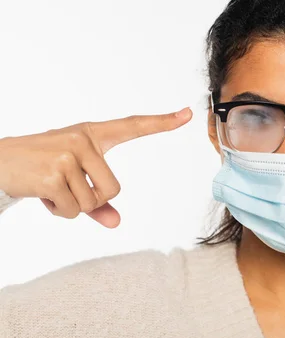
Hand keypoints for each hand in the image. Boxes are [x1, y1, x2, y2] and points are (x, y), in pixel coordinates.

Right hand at [0, 107, 192, 227]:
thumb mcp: (73, 177)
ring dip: (72, 207)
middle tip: (68, 189)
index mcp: (92, 135)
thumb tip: (116, 223)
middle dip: (92, 200)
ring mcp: (69, 155)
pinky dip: (59, 211)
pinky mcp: (55, 174)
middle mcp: (83, 140)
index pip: (133, 126)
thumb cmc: (42, 168)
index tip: (188, 114)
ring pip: (92, 203)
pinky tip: (43, 194)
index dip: (162, 122)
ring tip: (52, 188)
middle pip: (113, 190)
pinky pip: (74, 211)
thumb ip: (98, 201)